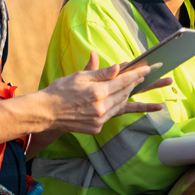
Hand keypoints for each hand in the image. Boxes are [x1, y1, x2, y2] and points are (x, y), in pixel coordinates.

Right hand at [39, 51, 174, 134]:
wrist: (47, 112)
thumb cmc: (61, 90)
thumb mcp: (81, 76)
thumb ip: (102, 72)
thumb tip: (119, 66)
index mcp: (98, 92)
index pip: (123, 81)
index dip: (137, 74)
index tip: (148, 68)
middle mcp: (101, 108)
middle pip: (124, 93)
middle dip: (135, 83)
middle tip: (144, 75)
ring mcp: (99, 120)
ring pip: (121, 105)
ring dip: (128, 95)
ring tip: (136, 85)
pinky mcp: (96, 127)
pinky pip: (112, 114)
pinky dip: (117, 106)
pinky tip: (122, 100)